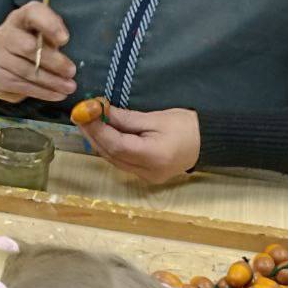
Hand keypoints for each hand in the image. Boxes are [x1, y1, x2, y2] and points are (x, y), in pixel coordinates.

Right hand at [0, 2, 76, 103]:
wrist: (5, 66)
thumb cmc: (32, 46)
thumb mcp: (44, 35)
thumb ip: (52, 35)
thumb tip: (61, 40)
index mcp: (19, 18)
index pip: (32, 13)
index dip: (49, 24)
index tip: (65, 40)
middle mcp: (3, 34)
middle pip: (29, 47)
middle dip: (54, 61)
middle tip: (71, 71)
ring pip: (27, 70)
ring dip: (52, 81)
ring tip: (69, 87)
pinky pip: (22, 85)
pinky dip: (43, 92)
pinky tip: (57, 94)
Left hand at [79, 106, 199, 183]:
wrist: (207, 142)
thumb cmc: (186, 126)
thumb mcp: (157, 118)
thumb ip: (127, 118)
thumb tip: (101, 112)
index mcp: (153, 156)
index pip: (116, 144)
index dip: (97, 128)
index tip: (85, 111)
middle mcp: (147, 172)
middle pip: (110, 154)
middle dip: (93, 133)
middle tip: (80, 114)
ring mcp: (146, 177)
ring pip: (113, 160)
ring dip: (98, 140)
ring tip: (88, 121)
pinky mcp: (146, 176)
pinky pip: (121, 162)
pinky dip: (109, 147)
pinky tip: (103, 134)